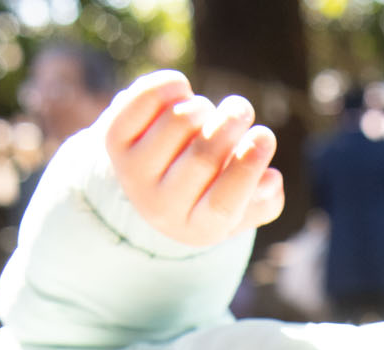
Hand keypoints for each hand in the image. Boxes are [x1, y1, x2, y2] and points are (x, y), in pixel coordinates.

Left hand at [101, 70, 283, 248]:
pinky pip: (147, 97)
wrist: (149, 184)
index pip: (223, 202)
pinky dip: (173, 85)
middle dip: (230, 123)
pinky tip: (181, 93)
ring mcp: (133, 173)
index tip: (265, 135)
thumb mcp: (240, 208)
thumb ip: (264, 202)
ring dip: (202, 107)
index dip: (248, 166)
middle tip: (242, 110)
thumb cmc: (207, 192)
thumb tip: (270, 180)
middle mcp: (160, 207)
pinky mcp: (114, 139)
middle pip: (203, 157)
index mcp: (197, 229)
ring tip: (204, 114)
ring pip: (178, 121)